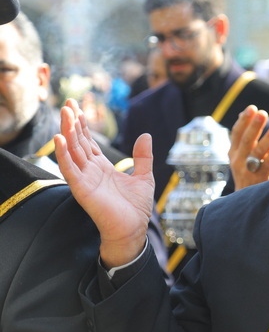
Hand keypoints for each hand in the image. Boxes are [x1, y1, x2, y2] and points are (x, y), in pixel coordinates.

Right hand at [54, 99, 153, 267]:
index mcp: (102, 167)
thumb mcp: (144, 176)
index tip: (79, 107)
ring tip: (65, 113)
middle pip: (78, 142)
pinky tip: (59, 139)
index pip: (89, 142)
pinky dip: (63, 154)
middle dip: (74, 122)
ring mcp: (84, 179)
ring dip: (67, 132)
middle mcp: (90, 171)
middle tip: (69, 102)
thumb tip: (146, 135)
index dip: (84, 125)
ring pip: (72, 151)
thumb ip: (143, 157)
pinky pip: (69, 169)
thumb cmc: (136, 207)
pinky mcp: (82, 189)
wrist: (133, 229)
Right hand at [228, 105, 268, 189]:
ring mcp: (248, 170)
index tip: (252, 108)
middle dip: (255, 125)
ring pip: (258, 151)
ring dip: (268, 137)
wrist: (245, 201)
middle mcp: (238, 160)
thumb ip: (243, 137)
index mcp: (233, 152)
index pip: (236, 133)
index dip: (244, 120)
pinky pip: (267, 164)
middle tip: (263, 113)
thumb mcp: (241, 155)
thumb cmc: (247, 172)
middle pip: (246, 140)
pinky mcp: (259, 179)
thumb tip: (244, 113)